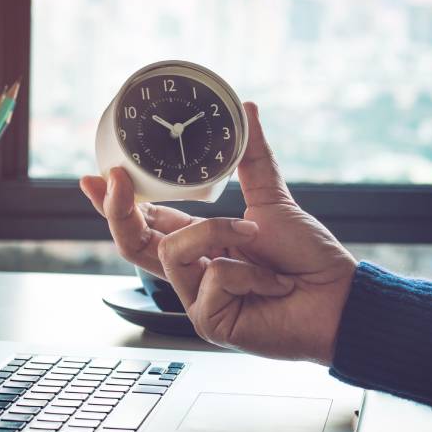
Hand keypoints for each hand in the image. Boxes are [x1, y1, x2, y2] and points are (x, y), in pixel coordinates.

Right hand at [80, 102, 357, 364]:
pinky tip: (271, 284)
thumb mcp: (271, 200)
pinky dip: (248, 271)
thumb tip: (246, 108)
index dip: (115, 201)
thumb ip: (252, 158)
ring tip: (257, 239)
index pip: (145, 222)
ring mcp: (195, 300)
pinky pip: (211, 278)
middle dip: (117, 209)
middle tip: (115, 177)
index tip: (93, 175)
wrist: (337, 297)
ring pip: (173, 252)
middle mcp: (190, 272)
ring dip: (219, 233)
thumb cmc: (307, 258)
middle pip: (132, 243)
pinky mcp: (208, 322)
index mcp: (198, 245)